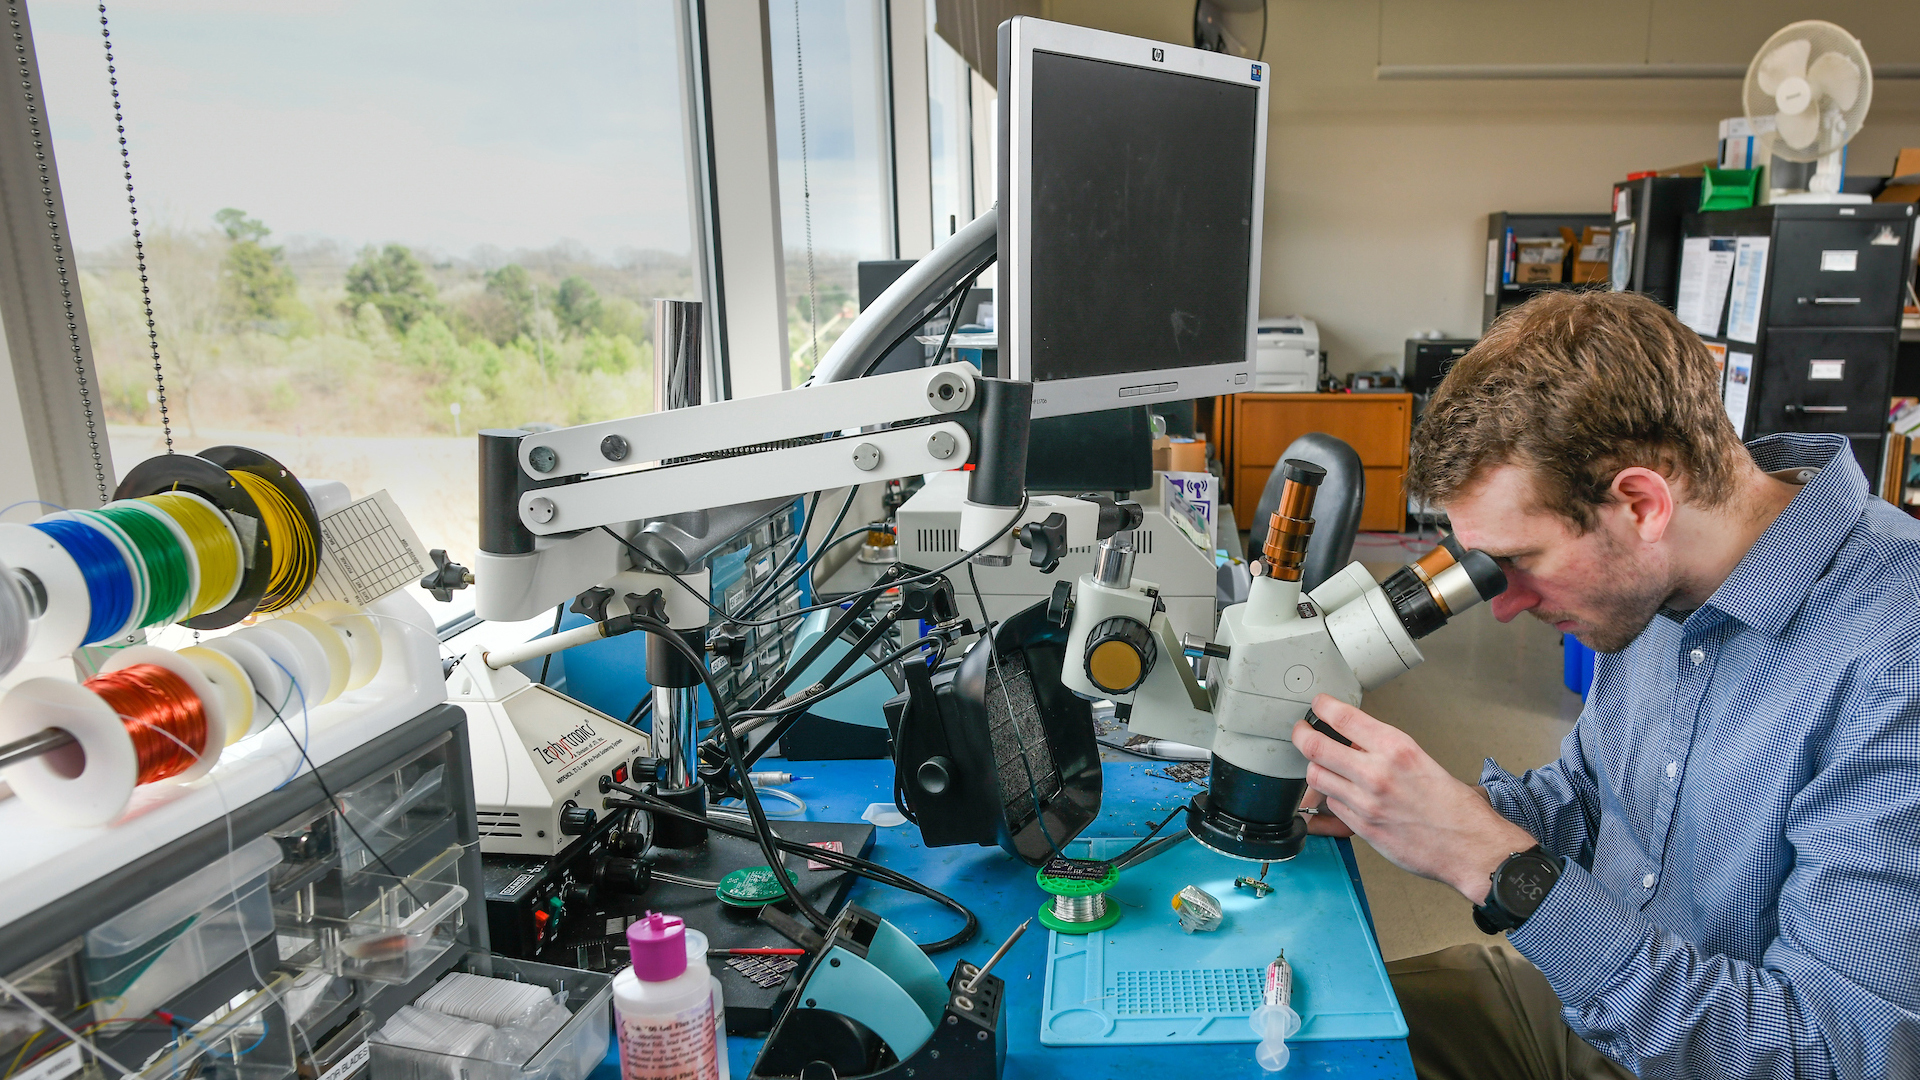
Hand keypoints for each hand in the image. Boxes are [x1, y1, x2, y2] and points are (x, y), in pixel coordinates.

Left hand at [1293, 695, 1537, 904]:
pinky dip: (1332, 797)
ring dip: (1316, 769)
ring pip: (1316, 777)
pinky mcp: (1361, 827)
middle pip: (1315, 746)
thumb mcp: (1421, 760)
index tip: (1317, 704)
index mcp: (1396, 748)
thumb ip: (1384, 750)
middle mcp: (1377, 772)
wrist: (1469, 847)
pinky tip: (1342, 795)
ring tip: (1323, 766)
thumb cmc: (1455, 807)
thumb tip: (1353, 740)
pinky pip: (1331, 805)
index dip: (1322, 706)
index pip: (1344, 717)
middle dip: (1301, 735)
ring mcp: (1365, 802)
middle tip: (1301, 731)